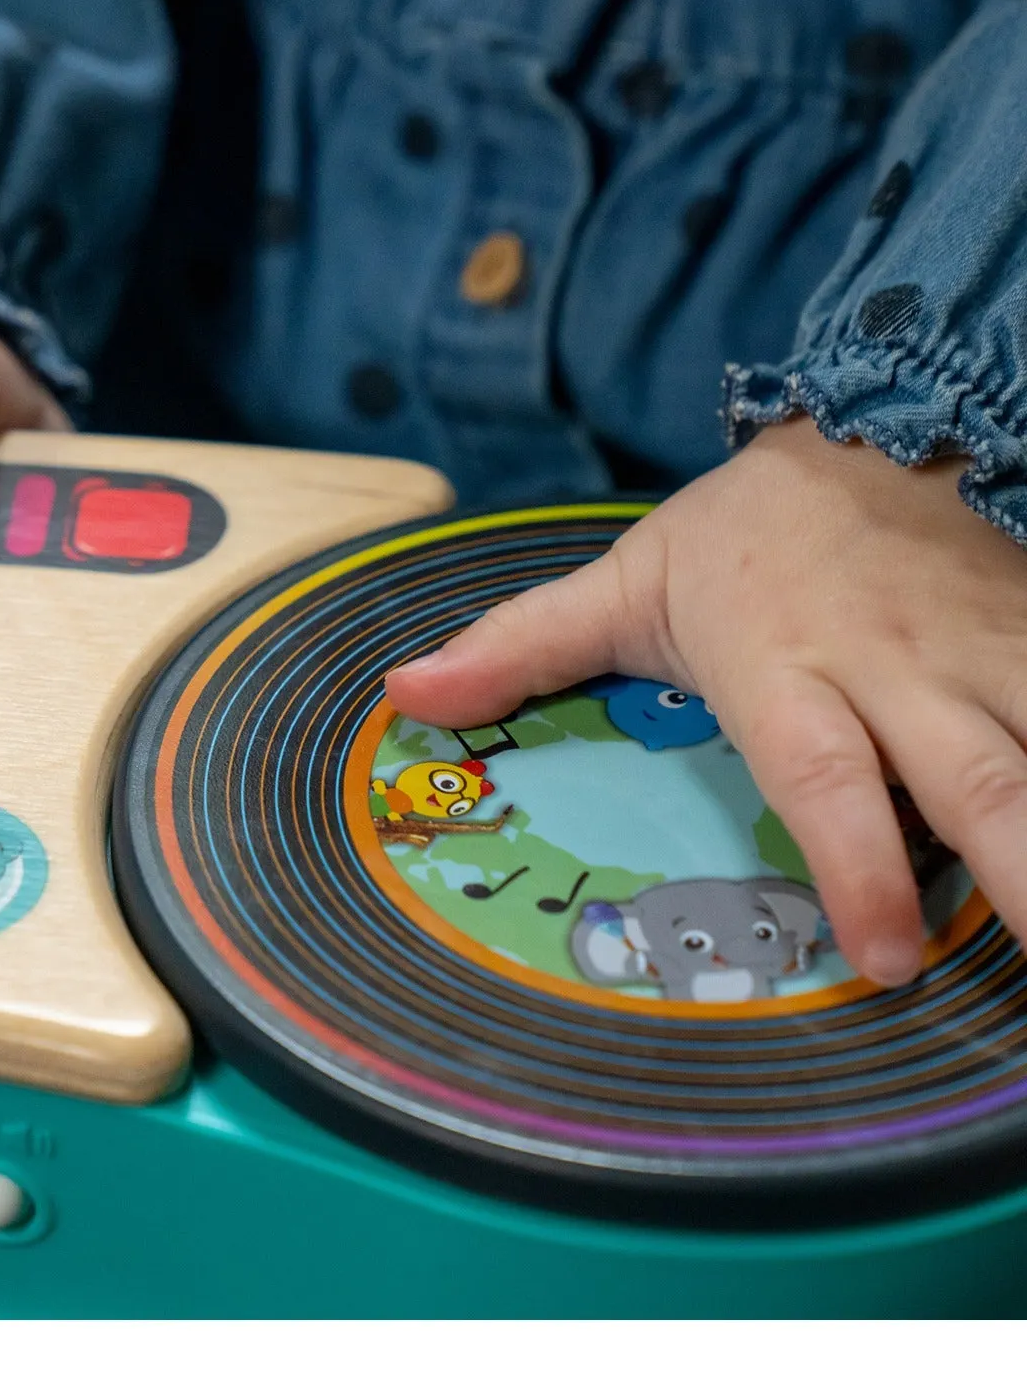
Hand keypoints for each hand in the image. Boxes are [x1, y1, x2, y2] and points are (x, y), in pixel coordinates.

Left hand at [385, 416, 1026, 987]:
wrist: (876, 419)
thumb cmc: (747, 531)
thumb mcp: (631, 578)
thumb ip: (524, 647)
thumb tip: (405, 693)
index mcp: (792, 661)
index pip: (829, 772)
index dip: (861, 862)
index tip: (892, 955)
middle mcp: (904, 668)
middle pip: (982, 777)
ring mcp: (997, 654)